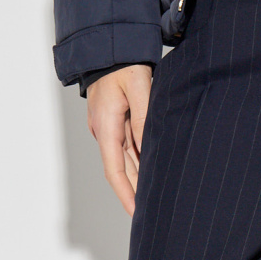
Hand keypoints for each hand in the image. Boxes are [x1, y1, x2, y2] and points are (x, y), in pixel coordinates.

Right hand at [87, 64, 153, 214]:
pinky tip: (152, 170)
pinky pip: (128, 145)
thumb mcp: (138, 87)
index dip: (126, 194)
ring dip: (139, 177)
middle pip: (121, 169)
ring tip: (156, 197)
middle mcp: (104, 130)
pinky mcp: (116, 119)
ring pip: (126, 159)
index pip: (114, 170)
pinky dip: (140, 160)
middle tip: (152, 213)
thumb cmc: (124, 63)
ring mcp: (109, 126)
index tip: (136, 213)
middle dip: (135, 192)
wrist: (109, 46)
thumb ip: (144, 116)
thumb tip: (149, 145)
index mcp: (106, 126)